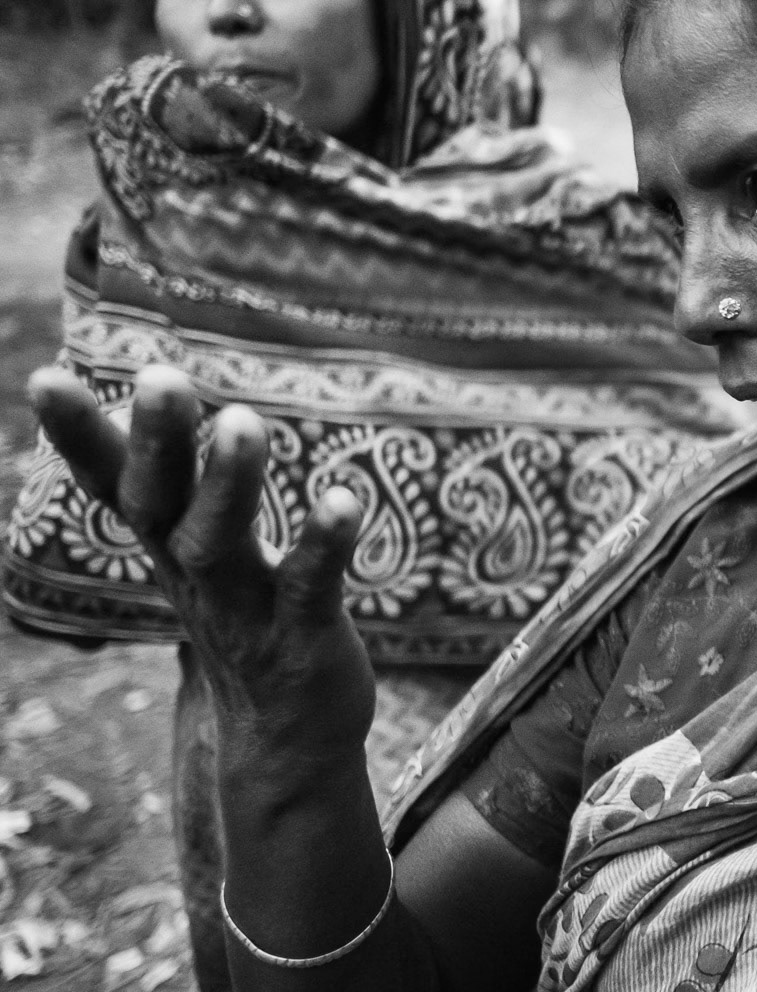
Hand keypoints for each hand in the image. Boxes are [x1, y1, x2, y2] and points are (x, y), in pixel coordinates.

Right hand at [28, 365, 373, 762]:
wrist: (282, 750)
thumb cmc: (247, 631)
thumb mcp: (205, 559)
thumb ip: (184, 495)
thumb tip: (161, 418)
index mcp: (168, 546)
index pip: (115, 484)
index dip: (80, 435)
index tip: (45, 377)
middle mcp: (193, 573)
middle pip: (161, 503)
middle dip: (157, 441)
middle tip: (160, 375)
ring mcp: (244, 610)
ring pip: (221, 544)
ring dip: (230, 484)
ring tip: (244, 420)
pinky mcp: (301, 640)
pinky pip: (310, 588)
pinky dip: (323, 545)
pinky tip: (342, 500)